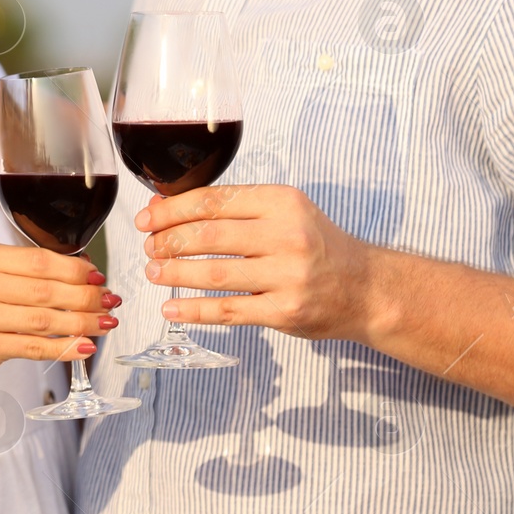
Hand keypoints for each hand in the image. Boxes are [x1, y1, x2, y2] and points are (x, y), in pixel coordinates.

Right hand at [0, 243, 120, 372]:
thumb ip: (26, 267)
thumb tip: (85, 272)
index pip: (37, 261)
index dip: (74, 270)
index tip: (97, 276)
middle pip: (44, 291)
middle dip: (84, 297)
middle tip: (108, 301)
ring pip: (44, 321)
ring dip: (81, 323)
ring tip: (104, 324)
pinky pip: (34, 347)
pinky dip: (64, 348)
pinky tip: (84, 346)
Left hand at [135, 185, 375, 341]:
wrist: (366, 288)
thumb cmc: (317, 246)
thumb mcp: (285, 212)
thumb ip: (235, 209)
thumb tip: (168, 206)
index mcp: (282, 203)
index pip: (213, 201)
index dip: (172, 210)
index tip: (146, 218)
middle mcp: (287, 236)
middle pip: (209, 235)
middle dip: (169, 241)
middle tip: (148, 246)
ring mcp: (287, 276)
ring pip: (215, 273)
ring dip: (175, 272)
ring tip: (153, 271)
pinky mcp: (284, 311)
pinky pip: (228, 310)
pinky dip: (194, 309)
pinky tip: (171, 306)